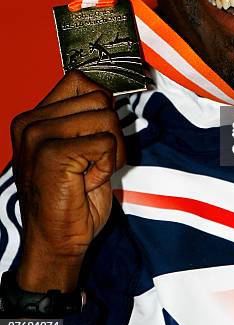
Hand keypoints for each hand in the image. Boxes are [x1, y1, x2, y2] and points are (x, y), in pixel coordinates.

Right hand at [10, 70, 124, 291]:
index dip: (101, 106)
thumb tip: (109, 94)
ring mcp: (38, 137)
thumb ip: (84, 118)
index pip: (80, 81)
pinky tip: (88, 181)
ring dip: (111, 149)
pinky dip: (108, 164)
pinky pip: (107, 142)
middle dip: (110, 132)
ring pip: (106, 117)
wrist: (56, 243)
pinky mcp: (53, 154)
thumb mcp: (76, 148)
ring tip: (89, 172)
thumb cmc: (70, 199)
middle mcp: (31, 123)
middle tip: (92, 162)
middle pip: (99, 98)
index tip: (95, 135)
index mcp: (33, 118)